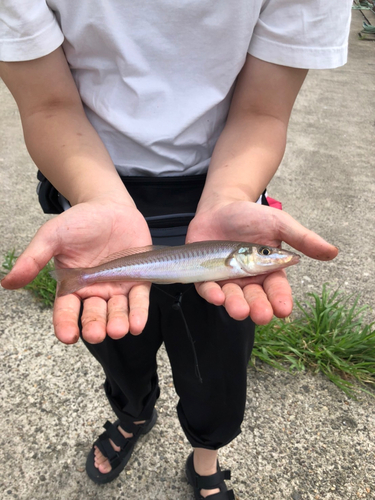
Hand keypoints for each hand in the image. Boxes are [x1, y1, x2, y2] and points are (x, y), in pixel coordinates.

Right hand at [1, 198, 151, 343]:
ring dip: (118, 323)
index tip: (68, 336)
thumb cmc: (79, 221)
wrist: (110, 205)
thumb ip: (33, 258)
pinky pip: (139, 300)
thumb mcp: (52, 236)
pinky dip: (139, 313)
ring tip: (118, 330)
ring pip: (117, 312)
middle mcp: (95, 291)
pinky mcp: (138, 280)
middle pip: (94, 315)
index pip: (67, 310)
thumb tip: (7, 283)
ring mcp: (117, 287)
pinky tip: (137, 324)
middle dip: (95, 326)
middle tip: (95, 333)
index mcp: (72, 285)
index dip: (66, 324)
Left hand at [186, 201, 337, 323]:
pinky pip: (208, 289)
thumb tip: (332, 253)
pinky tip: (218, 296)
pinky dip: (212, 294)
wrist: (219, 207)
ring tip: (240, 311)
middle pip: (255, 299)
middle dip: (259, 308)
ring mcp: (227, 280)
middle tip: (262, 315)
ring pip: (232, 298)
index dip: (280, 300)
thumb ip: (302, 239)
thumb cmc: (251, 216)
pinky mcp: (206, 277)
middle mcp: (248, 280)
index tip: (284, 310)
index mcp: (268, 271)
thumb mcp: (279, 224)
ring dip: (236, 306)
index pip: (277, 289)